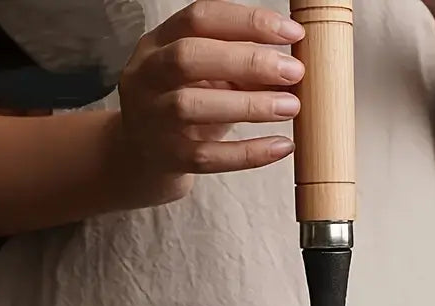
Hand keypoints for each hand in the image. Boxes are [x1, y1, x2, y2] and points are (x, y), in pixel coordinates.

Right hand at [117, 0, 304, 204]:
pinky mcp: (167, 159)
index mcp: (157, 44)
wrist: (140, 159)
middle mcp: (147, 77)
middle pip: (190, 57)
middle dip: (248, 61)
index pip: (199, 18)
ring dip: (250, 104)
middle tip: (293, 71)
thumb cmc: (181, 108)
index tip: (291, 32)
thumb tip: (288, 66)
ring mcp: (152, 120)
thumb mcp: (204, 78)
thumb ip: (237, 68)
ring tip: (291, 107)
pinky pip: (209, 156)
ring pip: (194, 106)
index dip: (248, 21)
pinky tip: (282, 146)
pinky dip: (249, 153)